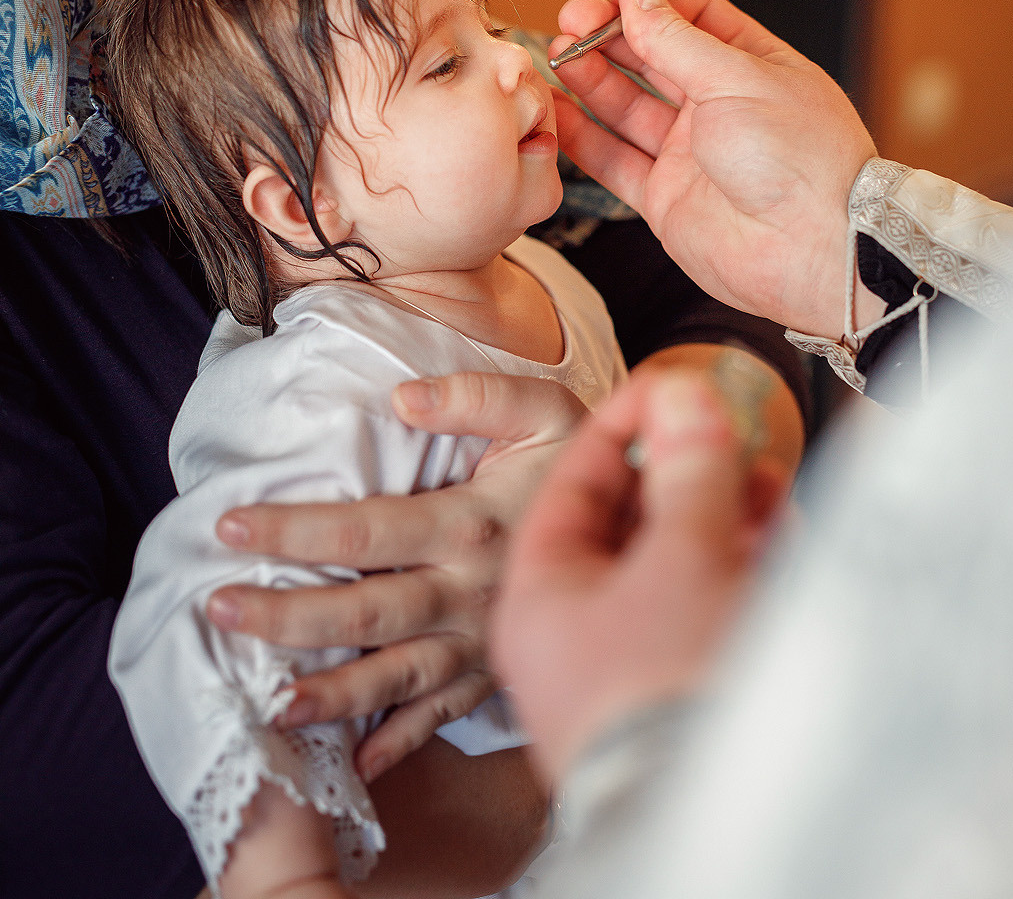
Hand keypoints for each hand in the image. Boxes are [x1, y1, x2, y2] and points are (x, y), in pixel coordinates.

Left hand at [208, 374, 583, 779]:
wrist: (651, 517)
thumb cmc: (583, 456)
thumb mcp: (545, 408)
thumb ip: (476, 397)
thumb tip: (401, 397)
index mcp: (473, 522)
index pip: (366, 529)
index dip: (295, 529)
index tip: (230, 525)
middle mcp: (471, 591)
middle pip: (366, 612)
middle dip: (288, 617)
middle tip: (218, 611)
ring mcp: (483, 641)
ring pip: (395, 677)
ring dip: (330, 692)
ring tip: (268, 704)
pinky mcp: (498, 671)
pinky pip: (444, 715)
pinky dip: (401, 741)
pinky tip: (357, 758)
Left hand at [493, 372, 760, 782]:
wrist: (721, 815)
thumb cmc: (673, 691)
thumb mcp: (684, 558)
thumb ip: (687, 471)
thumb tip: (684, 393)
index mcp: (540, 598)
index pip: (574, 484)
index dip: (623, 425)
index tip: (667, 386)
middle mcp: (570, 637)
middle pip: (625, 526)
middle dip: (682, 471)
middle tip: (722, 430)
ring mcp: (621, 671)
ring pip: (670, 568)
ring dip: (718, 517)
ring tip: (763, 481)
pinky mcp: (673, 696)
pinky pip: (700, 612)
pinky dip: (736, 570)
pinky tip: (777, 540)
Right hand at [552, 0, 880, 338]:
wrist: (811, 250)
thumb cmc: (799, 158)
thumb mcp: (735, 78)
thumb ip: (674, 39)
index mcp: (755, 68)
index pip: (697, 18)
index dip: (654, 0)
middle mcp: (723, 109)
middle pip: (655, 60)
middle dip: (612, 37)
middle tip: (572, 20)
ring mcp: (693, 155)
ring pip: (629, 109)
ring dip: (592, 80)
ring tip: (558, 56)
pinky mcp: (666, 199)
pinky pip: (615, 161)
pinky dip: (583, 138)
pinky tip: (557, 111)